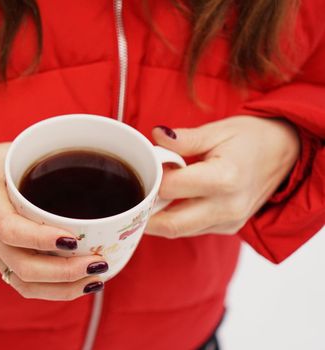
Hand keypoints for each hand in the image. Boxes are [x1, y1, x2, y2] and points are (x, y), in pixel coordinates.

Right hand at [0, 143, 106, 299]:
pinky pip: (23, 283)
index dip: (42, 239)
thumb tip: (85, 156)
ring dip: (63, 289)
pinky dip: (52, 290)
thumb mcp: (1, 153)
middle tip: (99, 263)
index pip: (11, 229)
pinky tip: (78, 283)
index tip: (73, 239)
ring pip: (25, 284)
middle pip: (24, 268)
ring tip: (96, 279)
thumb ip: (36, 156)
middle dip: (65, 273)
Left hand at [145, 116, 300, 237]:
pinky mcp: (230, 228)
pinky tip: (174, 200)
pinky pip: (192, 230)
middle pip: (170, 224)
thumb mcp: (217, 130)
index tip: (149, 165)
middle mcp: (228, 207)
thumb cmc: (251, 139)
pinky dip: (177, 218)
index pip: (170, 188)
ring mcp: (230, 221)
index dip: (153, 177)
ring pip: (178, 231)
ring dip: (159, 217)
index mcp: (224, 178)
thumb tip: (156, 135)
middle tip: (136, 195)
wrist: (287, 153)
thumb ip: (184, 139)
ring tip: (154, 193)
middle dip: (146, 212)